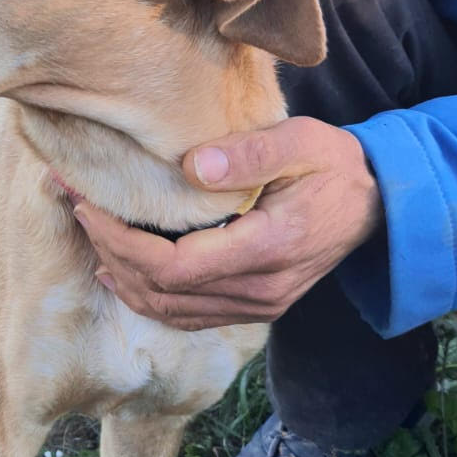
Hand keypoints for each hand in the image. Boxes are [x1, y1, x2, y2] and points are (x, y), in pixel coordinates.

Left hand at [72, 117, 382, 329]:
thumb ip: (249, 154)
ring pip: (169, 310)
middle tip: (77, 208)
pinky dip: (147, 295)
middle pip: (162, 291)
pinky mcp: (254, 307)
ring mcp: (257, 306)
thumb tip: (191, 166)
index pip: (174, 265)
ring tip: (90, 234)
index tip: (87, 205)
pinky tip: (120, 269)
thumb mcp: (302, 141)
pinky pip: (186, 315)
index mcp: (269, 248)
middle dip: (110, 251)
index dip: (121, 242)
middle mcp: (260, 290)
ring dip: (122, 277)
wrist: (379, 205)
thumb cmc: (335, 165)